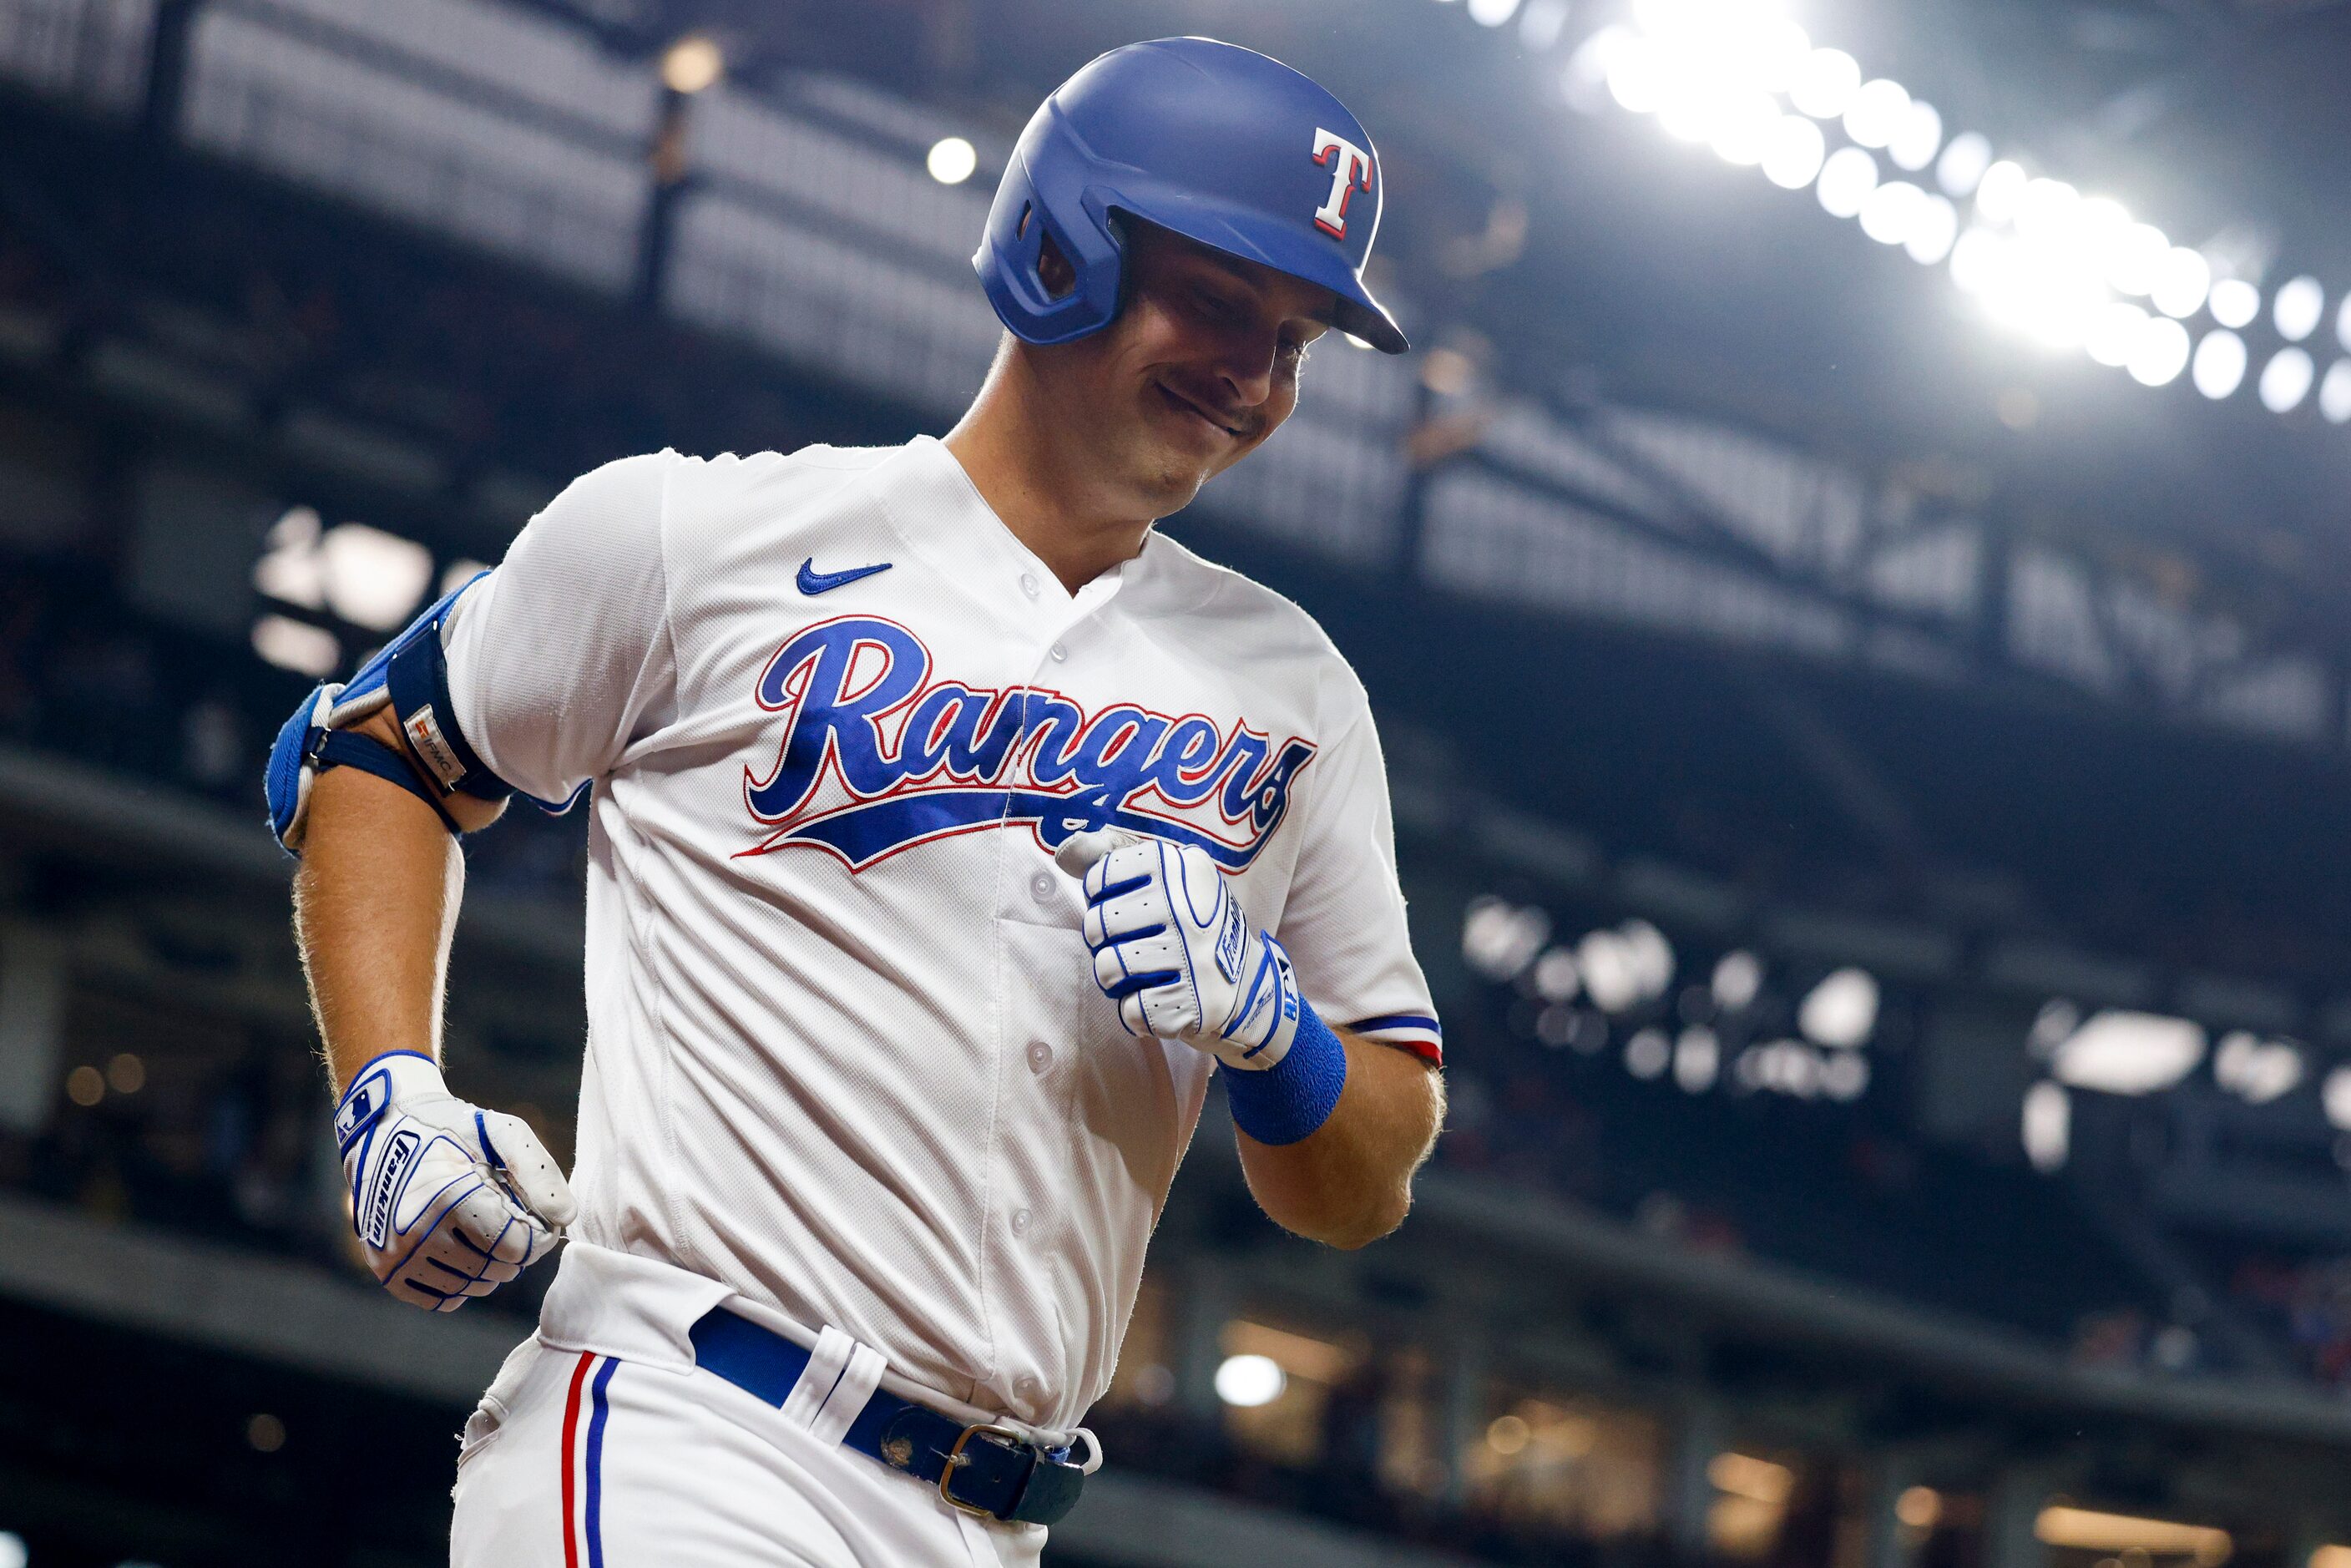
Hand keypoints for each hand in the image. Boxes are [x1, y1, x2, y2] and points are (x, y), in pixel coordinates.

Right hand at [333, 1052, 576, 1311]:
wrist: (383, 1131)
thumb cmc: (453, 1129)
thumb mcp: (502, 1132)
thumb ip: (539, 1172)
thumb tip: (565, 1216)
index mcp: (448, 1196)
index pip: (515, 1247)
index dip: (537, 1236)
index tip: (536, 1217)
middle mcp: (415, 1230)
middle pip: (495, 1270)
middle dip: (515, 1250)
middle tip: (511, 1222)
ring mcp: (395, 1253)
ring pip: (470, 1288)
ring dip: (490, 1268)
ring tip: (485, 1232)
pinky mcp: (384, 1268)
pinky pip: (439, 1299)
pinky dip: (460, 1283)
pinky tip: (463, 1253)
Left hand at [1058, 830, 1303, 1070]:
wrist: (1248, 986)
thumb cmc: (1193, 925)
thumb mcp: (1168, 877)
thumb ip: (1113, 856)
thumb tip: (1064, 853)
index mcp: (1180, 867)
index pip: (1101, 876)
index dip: (1101, 897)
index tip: (1126, 906)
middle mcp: (1188, 908)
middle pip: (1098, 925)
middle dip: (1104, 942)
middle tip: (1131, 945)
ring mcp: (1192, 957)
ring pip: (1108, 970)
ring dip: (1116, 979)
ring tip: (1140, 974)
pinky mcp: (1193, 1002)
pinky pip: (1131, 1010)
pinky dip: (1137, 1012)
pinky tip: (1159, 999)